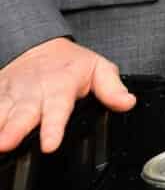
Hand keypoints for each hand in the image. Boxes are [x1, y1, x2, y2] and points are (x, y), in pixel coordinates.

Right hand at [0, 37, 134, 152]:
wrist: (39, 45)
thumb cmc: (70, 64)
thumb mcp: (99, 69)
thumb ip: (112, 88)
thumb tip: (127, 102)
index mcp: (60, 87)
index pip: (58, 109)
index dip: (53, 127)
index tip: (49, 144)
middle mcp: (33, 92)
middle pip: (22, 113)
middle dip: (13, 129)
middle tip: (5, 144)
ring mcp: (11, 94)